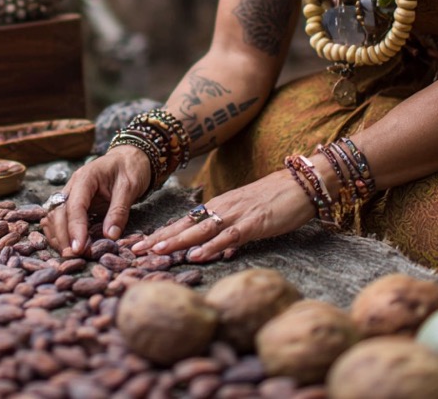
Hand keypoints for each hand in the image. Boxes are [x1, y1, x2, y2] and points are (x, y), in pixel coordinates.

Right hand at [42, 145, 151, 256]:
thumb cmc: (130, 169)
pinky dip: (58, 232)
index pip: (74, 206)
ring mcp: (70, 194)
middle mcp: (72, 185)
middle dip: (63, 236)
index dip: (75, 229)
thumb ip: (119, 211)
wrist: (129, 158)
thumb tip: (110, 236)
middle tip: (74, 256)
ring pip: (54, 217)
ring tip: (70, 255)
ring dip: (58, 236)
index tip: (79, 249)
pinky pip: (58, 218)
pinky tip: (66, 245)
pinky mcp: (72, 203)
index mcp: (85, 178)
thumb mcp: (129, 187)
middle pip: (58, 213)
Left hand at [131, 169, 314, 262]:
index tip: (140, 244)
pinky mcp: (254, 222)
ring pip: (201, 230)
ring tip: (157, 252)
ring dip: (178, 241)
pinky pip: (229, 236)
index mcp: (219, 206)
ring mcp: (237, 215)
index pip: (185, 222)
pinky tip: (197, 255)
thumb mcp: (247, 216)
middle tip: (135, 251)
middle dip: (160, 238)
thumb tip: (216, 251)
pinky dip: (212, 246)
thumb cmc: (276, 199)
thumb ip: (230, 233)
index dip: (162, 233)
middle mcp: (223, 208)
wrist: (302, 182)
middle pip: (185, 225)